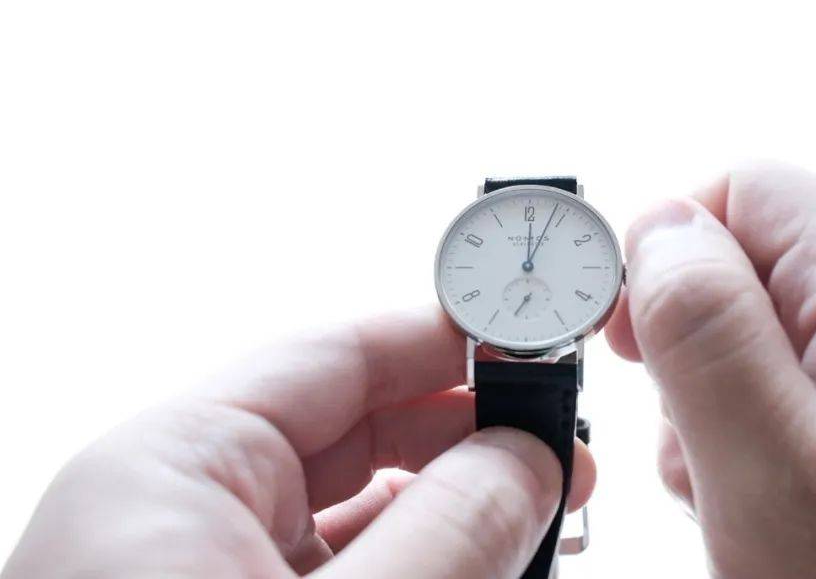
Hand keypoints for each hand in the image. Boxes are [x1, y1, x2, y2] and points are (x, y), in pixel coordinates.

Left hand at [2, 308, 595, 578]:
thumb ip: (449, 536)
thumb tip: (528, 462)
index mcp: (172, 469)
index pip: (333, 356)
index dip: (445, 339)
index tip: (539, 346)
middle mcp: (176, 511)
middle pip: (350, 429)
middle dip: (465, 435)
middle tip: (565, 456)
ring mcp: (196, 576)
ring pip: (353, 508)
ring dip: (452, 512)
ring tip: (546, 524)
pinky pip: (336, 572)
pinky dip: (416, 569)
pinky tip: (484, 574)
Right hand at [606, 162, 815, 577]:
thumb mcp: (774, 474)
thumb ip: (705, 335)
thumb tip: (658, 228)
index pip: (743, 193)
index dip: (667, 259)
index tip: (634, 350)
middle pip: (755, 273)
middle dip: (699, 361)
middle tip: (711, 460)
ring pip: (775, 346)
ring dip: (730, 419)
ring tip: (754, 509)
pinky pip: (815, 401)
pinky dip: (774, 452)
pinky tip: (787, 520)